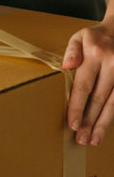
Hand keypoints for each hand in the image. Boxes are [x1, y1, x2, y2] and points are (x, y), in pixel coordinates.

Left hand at [62, 22, 113, 144]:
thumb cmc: (96, 37)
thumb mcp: (80, 36)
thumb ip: (72, 51)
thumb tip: (67, 66)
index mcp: (96, 54)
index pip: (84, 85)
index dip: (78, 107)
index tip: (72, 124)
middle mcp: (113, 65)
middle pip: (100, 98)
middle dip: (90, 121)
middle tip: (81, 139)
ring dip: (103, 124)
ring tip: (94, 140)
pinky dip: (112, 115)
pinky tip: (104, 128)